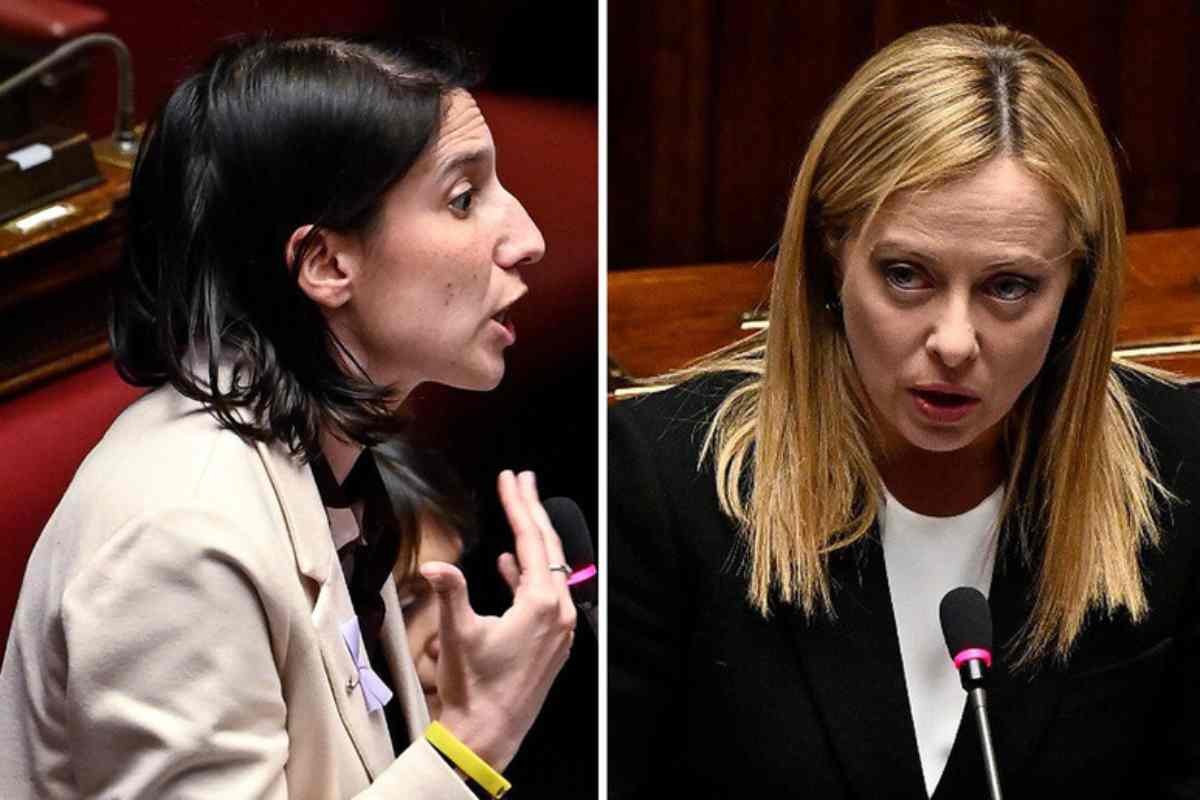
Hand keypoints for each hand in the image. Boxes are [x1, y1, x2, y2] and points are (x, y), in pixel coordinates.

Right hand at [418, 470, 575, 769]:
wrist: (488, 734)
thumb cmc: (474, 687)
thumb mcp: (457, 634)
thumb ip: (449, 592)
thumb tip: (433, 564)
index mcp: (541, 603)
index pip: (532, 540)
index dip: (518, 504)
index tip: (510, 478)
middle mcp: (559, 611)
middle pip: (547, 548)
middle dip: (532, 510)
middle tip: (521, 480)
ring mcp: (560, 628)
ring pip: (549, 570)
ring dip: (532, 541)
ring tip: (519, 512)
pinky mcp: (553, 641)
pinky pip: (545, 594)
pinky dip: (528, 575)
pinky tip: (511, 565)